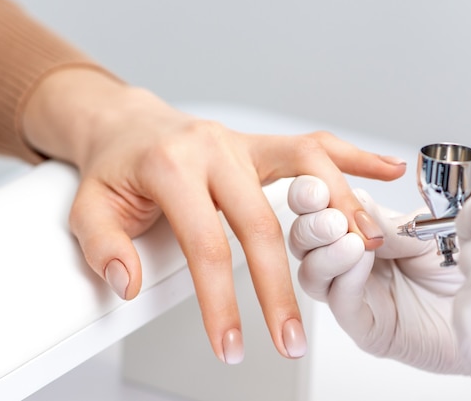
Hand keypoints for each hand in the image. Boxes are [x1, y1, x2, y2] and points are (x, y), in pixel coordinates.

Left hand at [19, 69, 406, 363]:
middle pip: (261, 221)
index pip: (205, 245)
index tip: (231, 344)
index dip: (221, 302)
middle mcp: (212, 149)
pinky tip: (382, 171)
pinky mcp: (258, 144)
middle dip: (279, 287)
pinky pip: (312, 145)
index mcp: (170, 167)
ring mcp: (240, 142)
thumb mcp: (88, 208)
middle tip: (290, 338)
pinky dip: (351, 158)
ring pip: (305, 168)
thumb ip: (104, 247)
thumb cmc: (113, 168)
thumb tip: (129, 284)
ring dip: (337, 211)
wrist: (127, 125)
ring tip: (361, 251)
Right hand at [288, 176, 464, 372]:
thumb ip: (383, 221)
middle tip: (320, 202)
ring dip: (320, 246)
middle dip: (308, 218)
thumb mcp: (424, 231)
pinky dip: (343, 274)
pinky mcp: (362, 324)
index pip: (321, 207)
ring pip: (310, 271)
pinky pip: (338, 299)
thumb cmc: (462, 269)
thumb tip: (346, 203)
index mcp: (361, 230)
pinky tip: (357, 255)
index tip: (316, 181)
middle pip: (303, 239)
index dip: (312, 193)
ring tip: (340, 229)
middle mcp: (349, 261)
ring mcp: (352, 293)